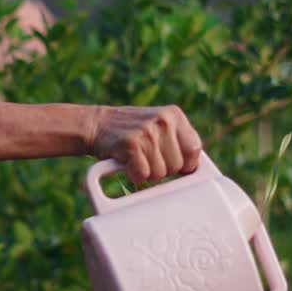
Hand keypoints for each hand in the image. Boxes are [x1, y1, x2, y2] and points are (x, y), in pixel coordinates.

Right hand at [88, 105, 202, 182]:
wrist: (95, 124)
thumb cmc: (130, 131)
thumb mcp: (158, 125)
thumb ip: (177, 140)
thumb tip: (195, 169)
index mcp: (174, 115)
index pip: (195, 149)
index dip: (186, 164)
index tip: (176, 167)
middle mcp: (164, 120)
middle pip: (177, 165)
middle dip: (164, 170)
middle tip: (147, 158)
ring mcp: (147, 131)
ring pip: (160, 173)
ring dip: (147, 173)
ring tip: (137, 158)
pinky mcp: (131, 143)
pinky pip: (143, 174)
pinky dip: (134, 175)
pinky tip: (127, 164)